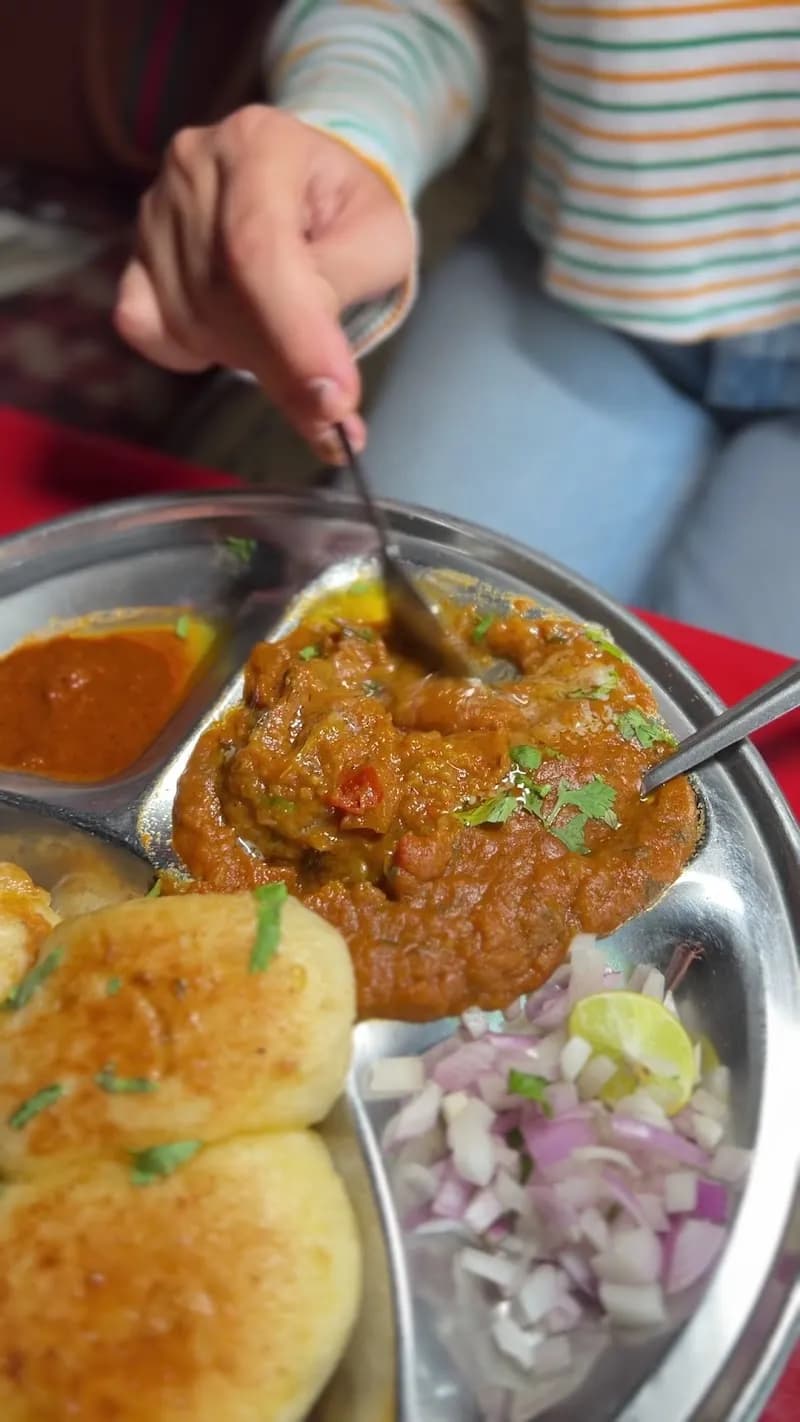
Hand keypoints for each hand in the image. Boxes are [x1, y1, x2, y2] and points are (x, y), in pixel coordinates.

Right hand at [114, 106, 413, 459]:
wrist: (306, 187)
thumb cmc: (347, 213)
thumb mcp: (380, 241)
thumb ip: (347, 303)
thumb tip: (323, 400)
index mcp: (259, 144)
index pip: (257, 250)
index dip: (294, 333)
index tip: (333, 401)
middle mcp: (192, 167)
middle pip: (224, 295)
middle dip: (282, 362)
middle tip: (330, 402)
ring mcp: (153, 213)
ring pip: (193, 322)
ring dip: (249, 356)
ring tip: (287, 331)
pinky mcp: (133, 259)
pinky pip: (149, 331)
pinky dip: (193, 352)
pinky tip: (233, 333)